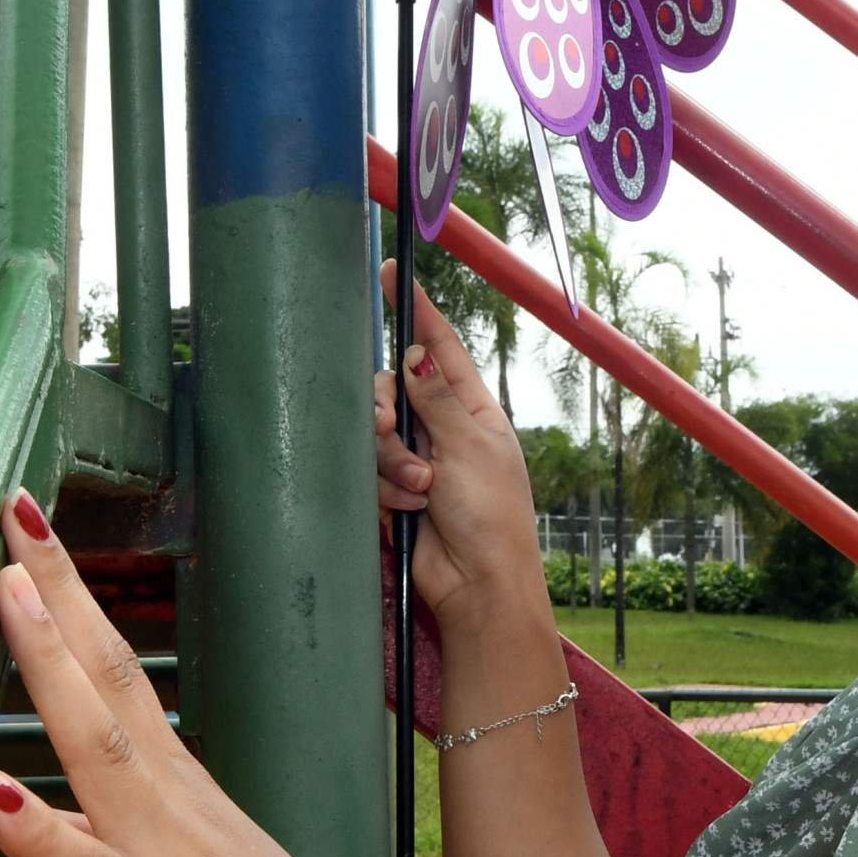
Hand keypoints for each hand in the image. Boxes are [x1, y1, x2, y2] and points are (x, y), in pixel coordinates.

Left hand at [0, 490, 428, 856]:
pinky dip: (46, 834)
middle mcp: (177, 807)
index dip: (70, 602)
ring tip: (8, 592)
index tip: (28, 537)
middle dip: (56, 592)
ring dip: (51, 666)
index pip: (119, 674)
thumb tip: (73, 810)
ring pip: (100, 747)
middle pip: (108, 678)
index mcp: (187, 794)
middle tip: (10, 509)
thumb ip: (137, 842)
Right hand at [373, 266, 550, 627]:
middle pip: (390, 389)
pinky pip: (366, 472)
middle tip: (388, 429)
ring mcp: (412, 458)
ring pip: (372, 433)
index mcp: (470, 407)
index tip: (394, 273)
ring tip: (421, 490)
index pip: (438, 346)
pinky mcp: (390, 491)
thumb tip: (414, 354)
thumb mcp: (470, 447)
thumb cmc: (491, 514)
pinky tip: (410, 510)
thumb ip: (436, 399)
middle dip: (386, 412)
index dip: (417, 311)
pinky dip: (386, 490)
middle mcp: (438, 426)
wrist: (475, 583)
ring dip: (392, 462)